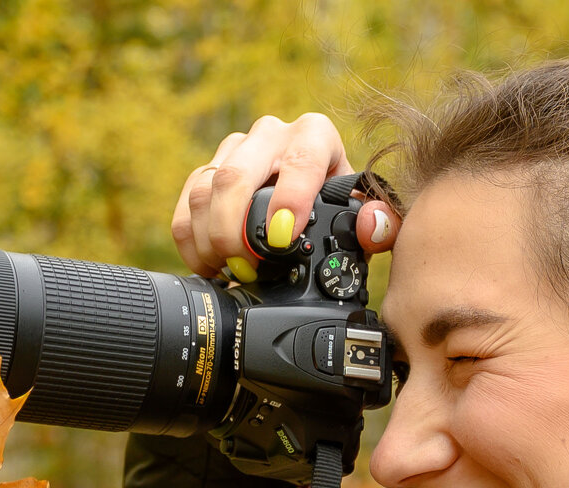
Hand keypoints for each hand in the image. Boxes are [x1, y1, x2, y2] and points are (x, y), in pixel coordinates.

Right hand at [171, 112, 400, 278]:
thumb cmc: (339, 208)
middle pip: (236, 174)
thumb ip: (381, 223)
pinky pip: (187, 203)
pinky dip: (191, 240)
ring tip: (228, 270)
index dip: (289, 199)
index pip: (300, 159)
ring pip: (205, 189)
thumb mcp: (367, 216)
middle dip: (234, 228)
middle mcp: (270, 135)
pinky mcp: (206, 171)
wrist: (310, 201)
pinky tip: (208, 264)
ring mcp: (233, 150)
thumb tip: (370, 225)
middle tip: (245, 267)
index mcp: (314, 136)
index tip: (282, 239)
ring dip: (210, 238)